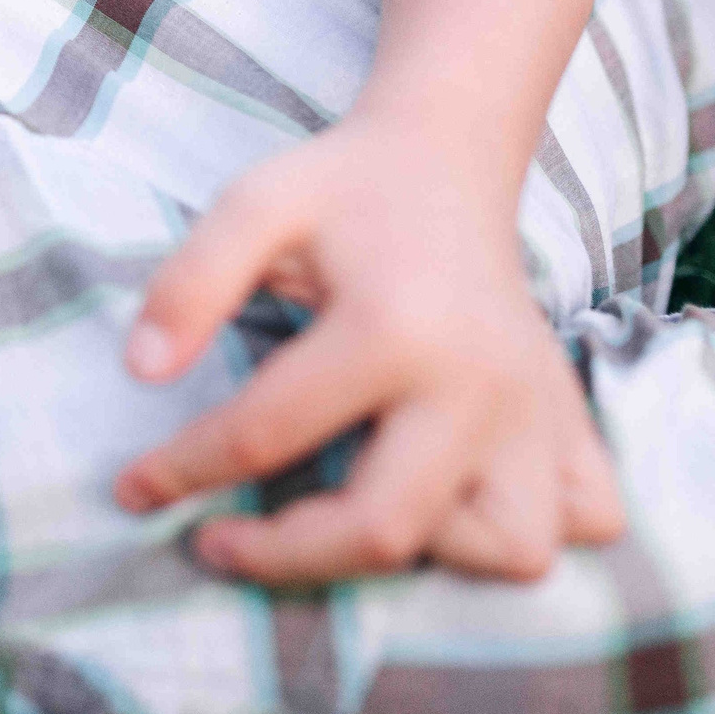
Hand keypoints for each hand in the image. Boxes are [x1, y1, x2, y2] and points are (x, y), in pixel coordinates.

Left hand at [112, 119, 625, 582]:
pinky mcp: (570, 420)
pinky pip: (581, 519)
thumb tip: (141, 370)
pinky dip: (521, 530)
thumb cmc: (341, 189)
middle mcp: (478, 383)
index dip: (183, 471)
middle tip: (215, 540)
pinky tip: (451, 502)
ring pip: (505, 548)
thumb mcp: (254, 204)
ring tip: (347, 511)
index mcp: (393, 327)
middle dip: (286, 555)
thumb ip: (190, 282)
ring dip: (422, 554)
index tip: (133, 489)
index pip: (266, 435)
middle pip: (384, 528)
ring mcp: (536, 409)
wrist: (445, 157)